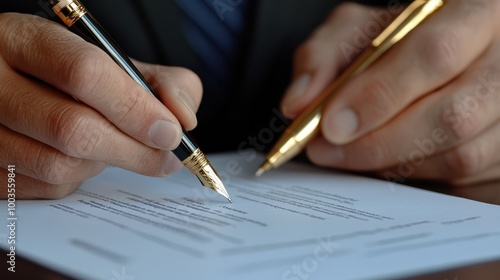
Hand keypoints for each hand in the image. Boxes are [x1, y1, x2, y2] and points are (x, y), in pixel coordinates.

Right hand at [0, 13, 201, 198]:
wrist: (15, 83)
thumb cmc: (71, 72)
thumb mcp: (114, 60)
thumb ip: (160, 82)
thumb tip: (183, 120)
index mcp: (24, 39)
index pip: (85, 73)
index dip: (136, 108)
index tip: (171, 132)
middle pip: (73, 129)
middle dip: (134, 150)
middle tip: (165, 157)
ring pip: (59, 165)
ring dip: (103, 164)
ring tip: (114, 146)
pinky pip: (44, 188)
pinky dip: (77, 179)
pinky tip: (81, 157)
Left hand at [281, 1, 499, 188]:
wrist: (438, 54)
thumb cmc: (396, 42)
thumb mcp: (355, 32)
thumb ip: (322, 58)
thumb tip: (298, 104)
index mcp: (477, 12)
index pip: (435, 55)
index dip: (379, 95)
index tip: (330, 124)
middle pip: (453, 115)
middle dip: (378, 142)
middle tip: (326, 149)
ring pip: (460, 155)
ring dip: (392, 163)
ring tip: (348, 154)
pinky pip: (463, 179)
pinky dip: (414, 174)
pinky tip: (384, 159)